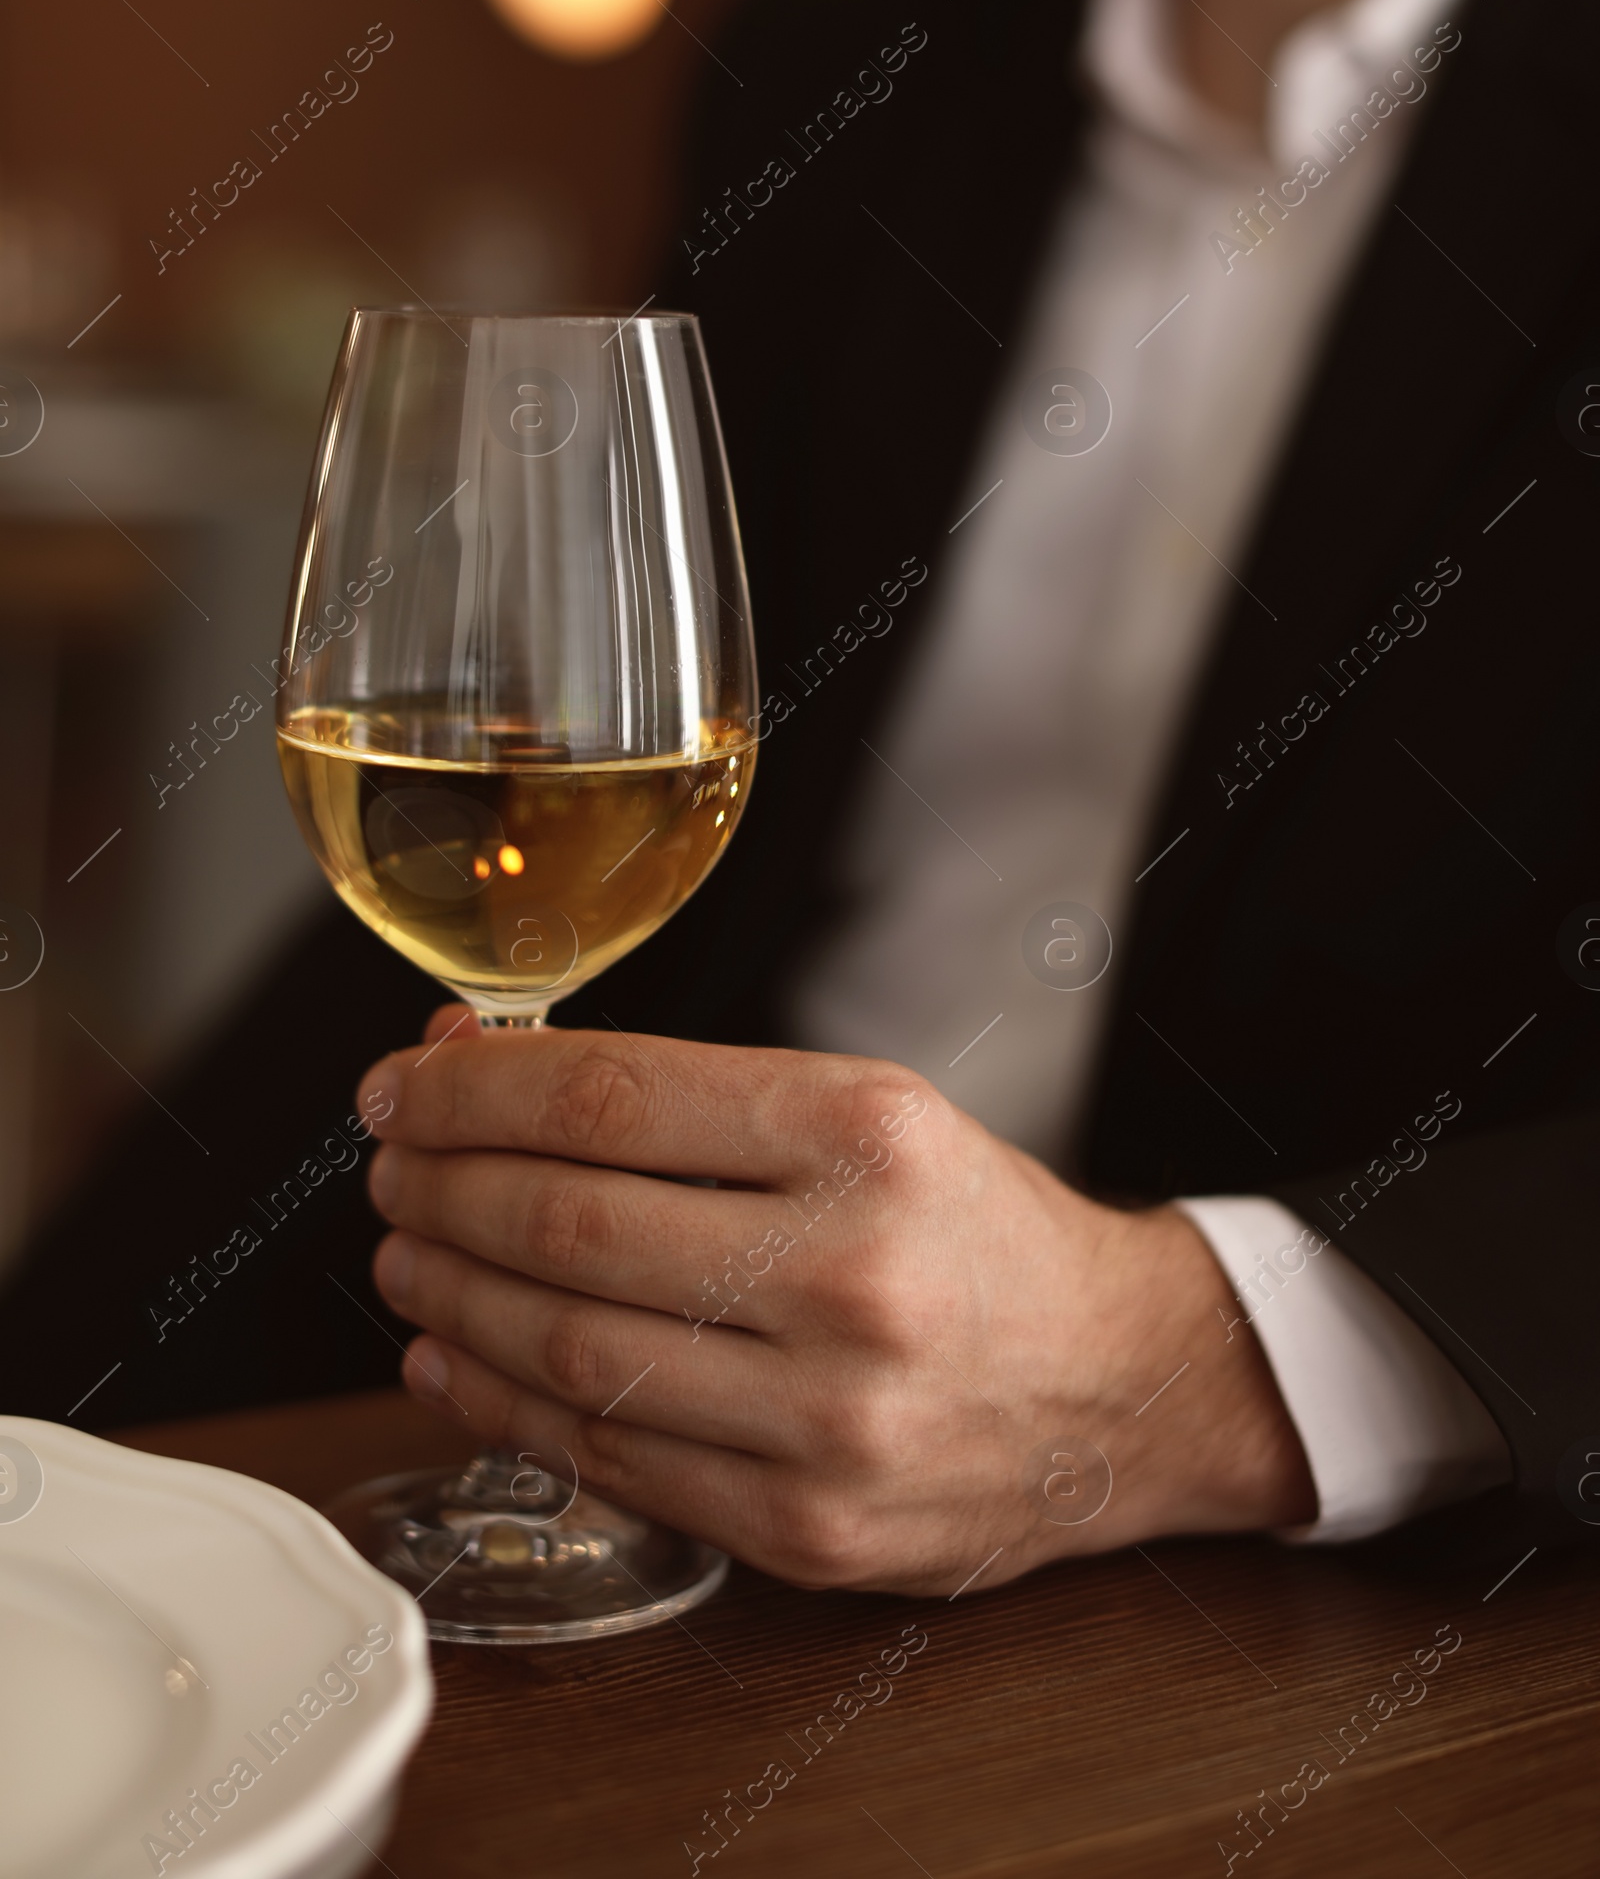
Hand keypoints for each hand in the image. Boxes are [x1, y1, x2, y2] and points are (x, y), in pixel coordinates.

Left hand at [356, 1015, 1314, 1594]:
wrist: (1121, 1384)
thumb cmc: (972, 1227)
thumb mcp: (866, 1109)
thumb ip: (681, 1096)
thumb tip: (480, 1066)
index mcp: (871, 1136)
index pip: (611, 1100)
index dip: (474, 1092)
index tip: (403, 1085)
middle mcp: (855, 1274)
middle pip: (569, 1226)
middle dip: (440, 1189)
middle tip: (390, 1169)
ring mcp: (832, 1420)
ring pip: (571, 1352)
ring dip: (450, 1296)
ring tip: (404, 1253)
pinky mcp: (810, 1532)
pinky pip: (611, 1462)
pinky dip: (502, 1404)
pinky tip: (451, 1356)